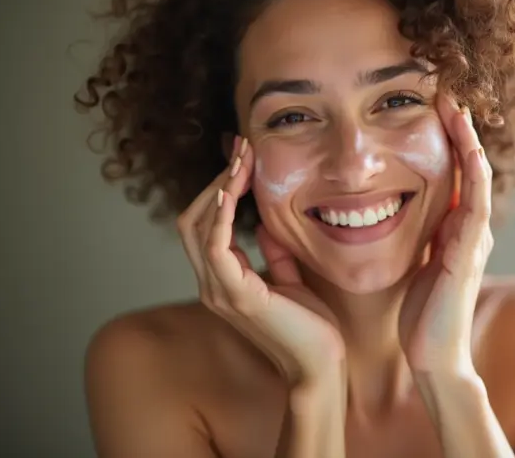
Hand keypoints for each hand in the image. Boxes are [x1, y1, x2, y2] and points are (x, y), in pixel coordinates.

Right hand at [177, 137, 344, 384]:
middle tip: (241, 148)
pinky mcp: (237, 296)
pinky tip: (232, 189)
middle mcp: (212, 284)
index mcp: (222, 280)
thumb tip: (266, 224)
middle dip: (216, 179)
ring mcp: (219, 291)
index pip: (205, 224)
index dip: (219, 188)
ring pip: (198, 227)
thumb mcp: (290, 279)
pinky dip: (219, 215)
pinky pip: (215, 247)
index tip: (242, 158)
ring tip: (241, 160)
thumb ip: (273, 253)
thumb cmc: (310, 326)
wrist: (321, 365)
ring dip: (219, 188)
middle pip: (193, 219)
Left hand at [398, 94, 493, 373]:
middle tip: (443, 91)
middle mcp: (468, 225)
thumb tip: (389, 215)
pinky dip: (472, 172)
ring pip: (474, 175)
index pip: (450, 172)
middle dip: (456, 128)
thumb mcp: (413, 263)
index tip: (426, 106)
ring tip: (454, 104)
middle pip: (466, 165)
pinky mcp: (470, 250)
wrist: (433, 354)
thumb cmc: (419, 313)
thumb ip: (413, 238)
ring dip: (466, 139)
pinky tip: (467, 147)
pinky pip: (475, 201)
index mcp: (453, 227)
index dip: (443, 139)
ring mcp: (474, 236)